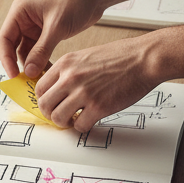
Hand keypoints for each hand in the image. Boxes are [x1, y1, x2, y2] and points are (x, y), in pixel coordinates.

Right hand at [0, 0, 105, 79]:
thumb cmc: (75, 1)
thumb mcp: (56, 27)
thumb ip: (41, 50)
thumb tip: (29, 71)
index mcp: (20, 12)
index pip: (5, 39)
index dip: (6, 59)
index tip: (13, 75)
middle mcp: (23, 20)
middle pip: (13, 47)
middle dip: (19, 64)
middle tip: (25, 82)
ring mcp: (34, 27)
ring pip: (27, 52)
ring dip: (32, 65)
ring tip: (39, 80)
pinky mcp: (45, 34)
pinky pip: (38, 52)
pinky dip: (42, 62)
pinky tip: (48, 73)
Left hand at [34, 38, 161, 130]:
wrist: (144, 58)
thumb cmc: (121, 56)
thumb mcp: (85, 56)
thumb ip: (69, 71)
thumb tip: (58, 87)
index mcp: (65, 64)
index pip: (39, 88)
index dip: (43, 99)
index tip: (50, 104)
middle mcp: (70, 78)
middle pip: (44, 104)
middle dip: (50, 113)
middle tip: (59, 115)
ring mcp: (83, 93)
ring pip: (58, 117)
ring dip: (64, 122)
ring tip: (73, 119)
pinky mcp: (98, 106)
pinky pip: (80, 125)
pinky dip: (82, 126)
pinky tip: (89, 120)